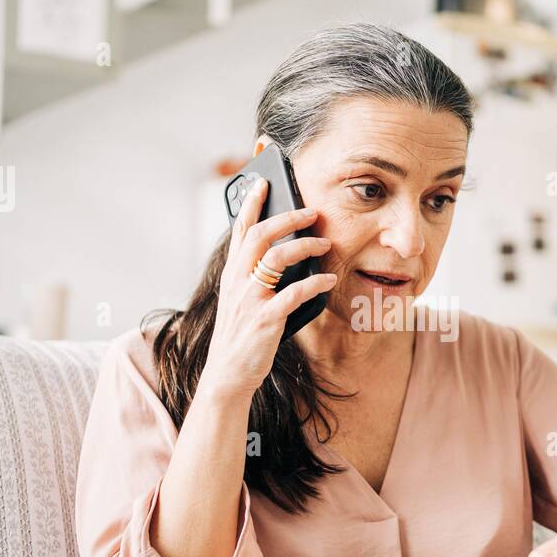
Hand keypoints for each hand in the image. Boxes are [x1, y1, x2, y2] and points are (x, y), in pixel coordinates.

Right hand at [200, 177, 336, 397]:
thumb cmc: (240, 336)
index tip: (261, 181)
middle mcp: (237, 281)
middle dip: (288, 218)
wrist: (227, 375)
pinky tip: (329, 281)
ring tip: (326, 245)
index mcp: (231, 274)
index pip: (239, 230)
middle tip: (312, 212)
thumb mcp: (240, 300)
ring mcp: (250, 299)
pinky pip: (295, 293)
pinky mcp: (265, 319)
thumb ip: (254, 277)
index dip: (249, 203)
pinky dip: (315, 284)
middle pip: (260, 235)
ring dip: (305, 246)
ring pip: (277, 258)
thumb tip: (284, 255)